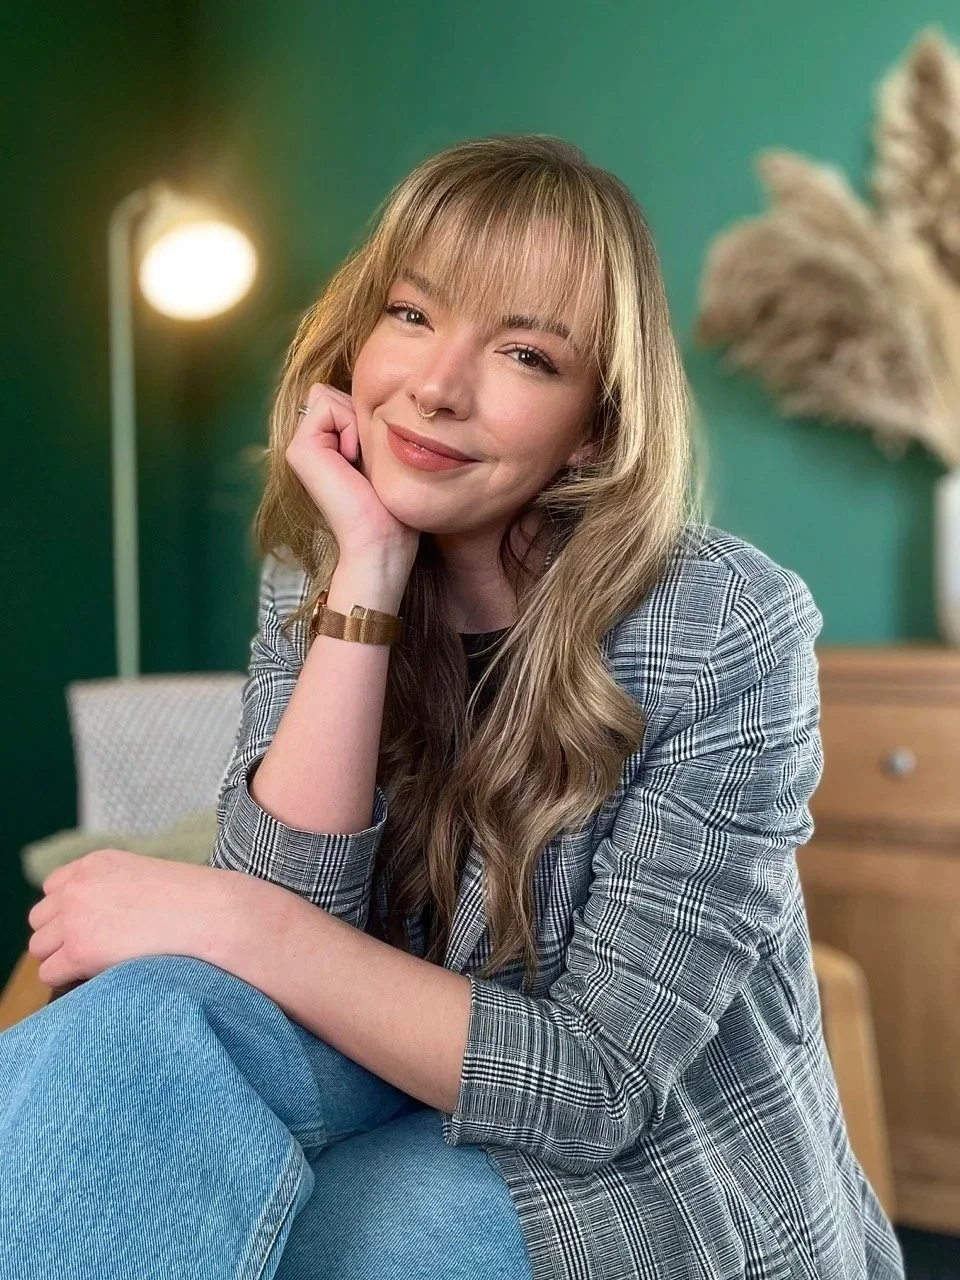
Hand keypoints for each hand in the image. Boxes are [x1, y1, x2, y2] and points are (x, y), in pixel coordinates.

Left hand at [26, 849, 243, 989]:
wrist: (209, 915)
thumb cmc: (190, 901)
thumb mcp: (144, 876)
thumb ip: (113, 888)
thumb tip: (99, 920)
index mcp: (95, 863)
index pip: (53, 888)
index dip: (70, 910)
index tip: (93, 923)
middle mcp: (78, 886)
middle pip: (40, 918)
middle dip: (60, 934)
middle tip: (94, 947)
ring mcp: (75, 918)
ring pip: (39, 947)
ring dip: (61, 956)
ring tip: (97, 963)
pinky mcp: (79, 950)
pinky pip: (49, 973)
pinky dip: (68, 978)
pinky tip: (98, 975)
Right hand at [287, 383, 420, 566]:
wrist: (380, 540)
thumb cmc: (391, 507)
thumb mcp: (381, 457)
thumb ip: (366, 427)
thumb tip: (372, 397)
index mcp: (324, 446)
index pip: (340, 398)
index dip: (364, 416)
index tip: (374, 456)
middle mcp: (308, 445)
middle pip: (333, 392)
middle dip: (359, 416)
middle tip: (367, 460)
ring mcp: (299, 447)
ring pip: (329, 396)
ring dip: (356, 423)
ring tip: (360, 462)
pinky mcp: (299, 449)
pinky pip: (328, 405)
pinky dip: (349, 427)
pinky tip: (352, 461)